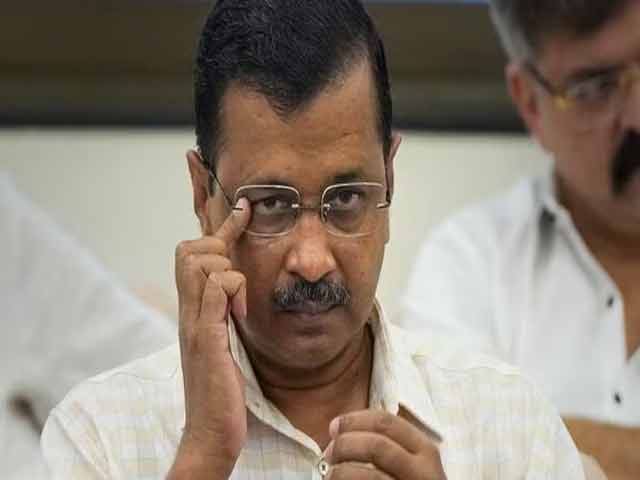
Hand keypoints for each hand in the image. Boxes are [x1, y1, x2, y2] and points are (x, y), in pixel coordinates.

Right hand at [169, 198, 250, 478]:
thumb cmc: (219, 390)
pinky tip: (241, 314)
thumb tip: (233, 287)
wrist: (209, 432)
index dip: (221, 228)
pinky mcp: (207, 339)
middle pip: (190, 249)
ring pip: (203, 264)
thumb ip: (222, 313)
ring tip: (240, 308)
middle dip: (219, 248)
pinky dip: (233, 291)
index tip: (244, 209)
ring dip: (230, 274)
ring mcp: (195, 324)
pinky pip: (215, 292)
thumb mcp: (222, 342)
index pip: (195, 255)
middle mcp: (188, 313)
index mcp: (193, 312)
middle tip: (238, 281)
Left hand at [325, 409, 445, 479]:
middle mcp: (422, 471)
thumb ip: (386, 443)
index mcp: (424, 450)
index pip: (385, 421)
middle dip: (344, 445)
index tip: (334, 427)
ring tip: (331, 476)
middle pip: (375, 444)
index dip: (354, 420)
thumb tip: (340, 431)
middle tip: (329, 454)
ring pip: (367, 475)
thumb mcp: (411, 461)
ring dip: (340, 472)